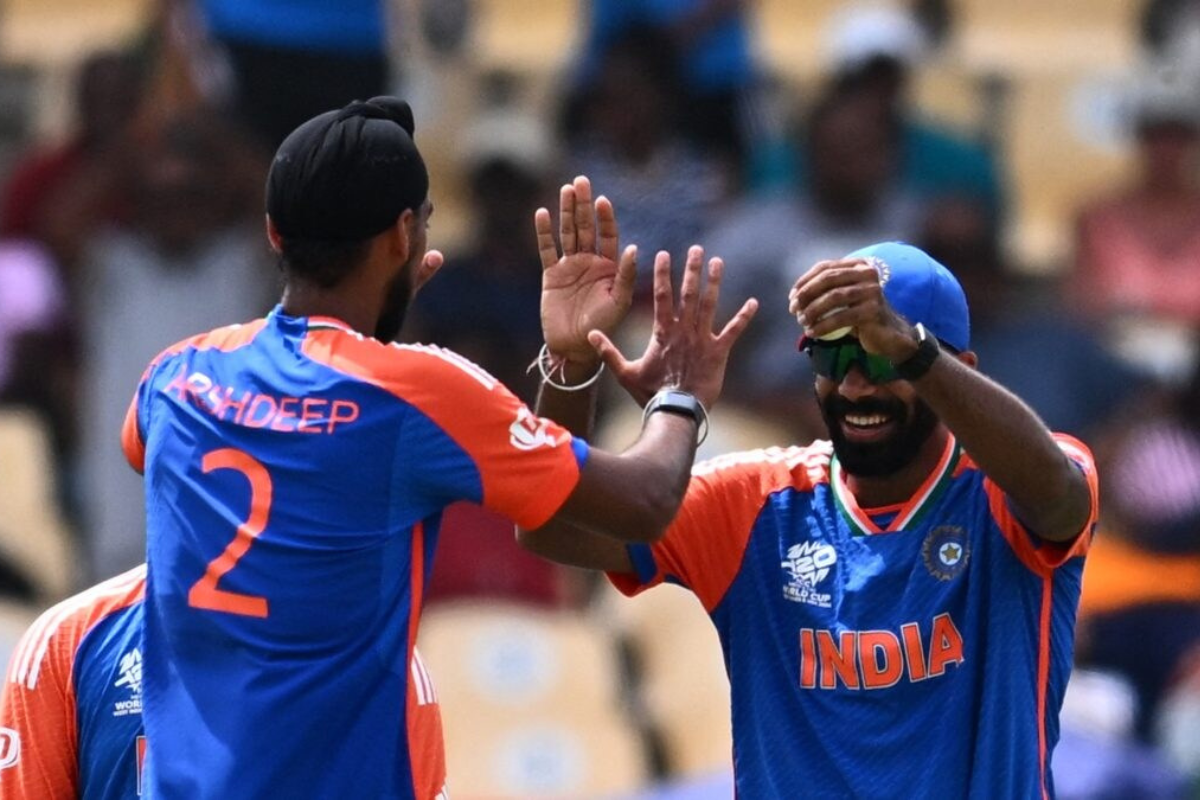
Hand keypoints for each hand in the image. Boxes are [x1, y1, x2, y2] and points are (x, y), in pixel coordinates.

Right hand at [536, 175, 636, 366]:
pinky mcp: (551, 275)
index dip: (605, 218)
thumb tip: (633, 247)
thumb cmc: (602, 326)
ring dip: (566, 211)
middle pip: (586, 227)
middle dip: (584, 205)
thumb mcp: (618, 301)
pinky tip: (542, 214)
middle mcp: (590, 262)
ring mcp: (569, 266)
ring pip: (567, 233)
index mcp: (609, 267)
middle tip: (581, 181)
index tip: (602, 200)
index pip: (608, 235)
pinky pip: (546, 250)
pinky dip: (544, 232)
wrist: (574, 346)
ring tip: (566, 189)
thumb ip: (625, 275)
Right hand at [588, 245, 757, 407]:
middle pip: (688, 293)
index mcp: (663, 332)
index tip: (664, 254)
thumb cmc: (650, 394)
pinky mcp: (718, 352)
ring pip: (710, 305)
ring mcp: (702, 339)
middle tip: (697, 249)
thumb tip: (590, 334)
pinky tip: (754, 302)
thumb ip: (608, 351)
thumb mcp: (625, 372)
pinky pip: (733, 331)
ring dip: (714, 282)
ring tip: (718, 262)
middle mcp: (683, 330)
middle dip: (692, 269)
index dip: (663, 274)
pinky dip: (744, 316)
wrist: (676, 411)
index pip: (662, 296)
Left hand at [788, 258, 916, 360]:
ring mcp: (872, 290)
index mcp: (858, 265)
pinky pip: (842, 317)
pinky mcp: (873, 310)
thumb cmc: (860, 315)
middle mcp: (867, 273)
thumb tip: (795, 296)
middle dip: (806, 294)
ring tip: (802, 322)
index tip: (792, 297)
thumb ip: (825, 290)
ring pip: (834, 297)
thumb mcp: (842, 297)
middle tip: (793, 310)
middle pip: (828, 279)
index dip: (805, 281)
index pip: (825, 267)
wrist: (887, 334)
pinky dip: (823, 325)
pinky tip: (813, 333)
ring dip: (813, 310)